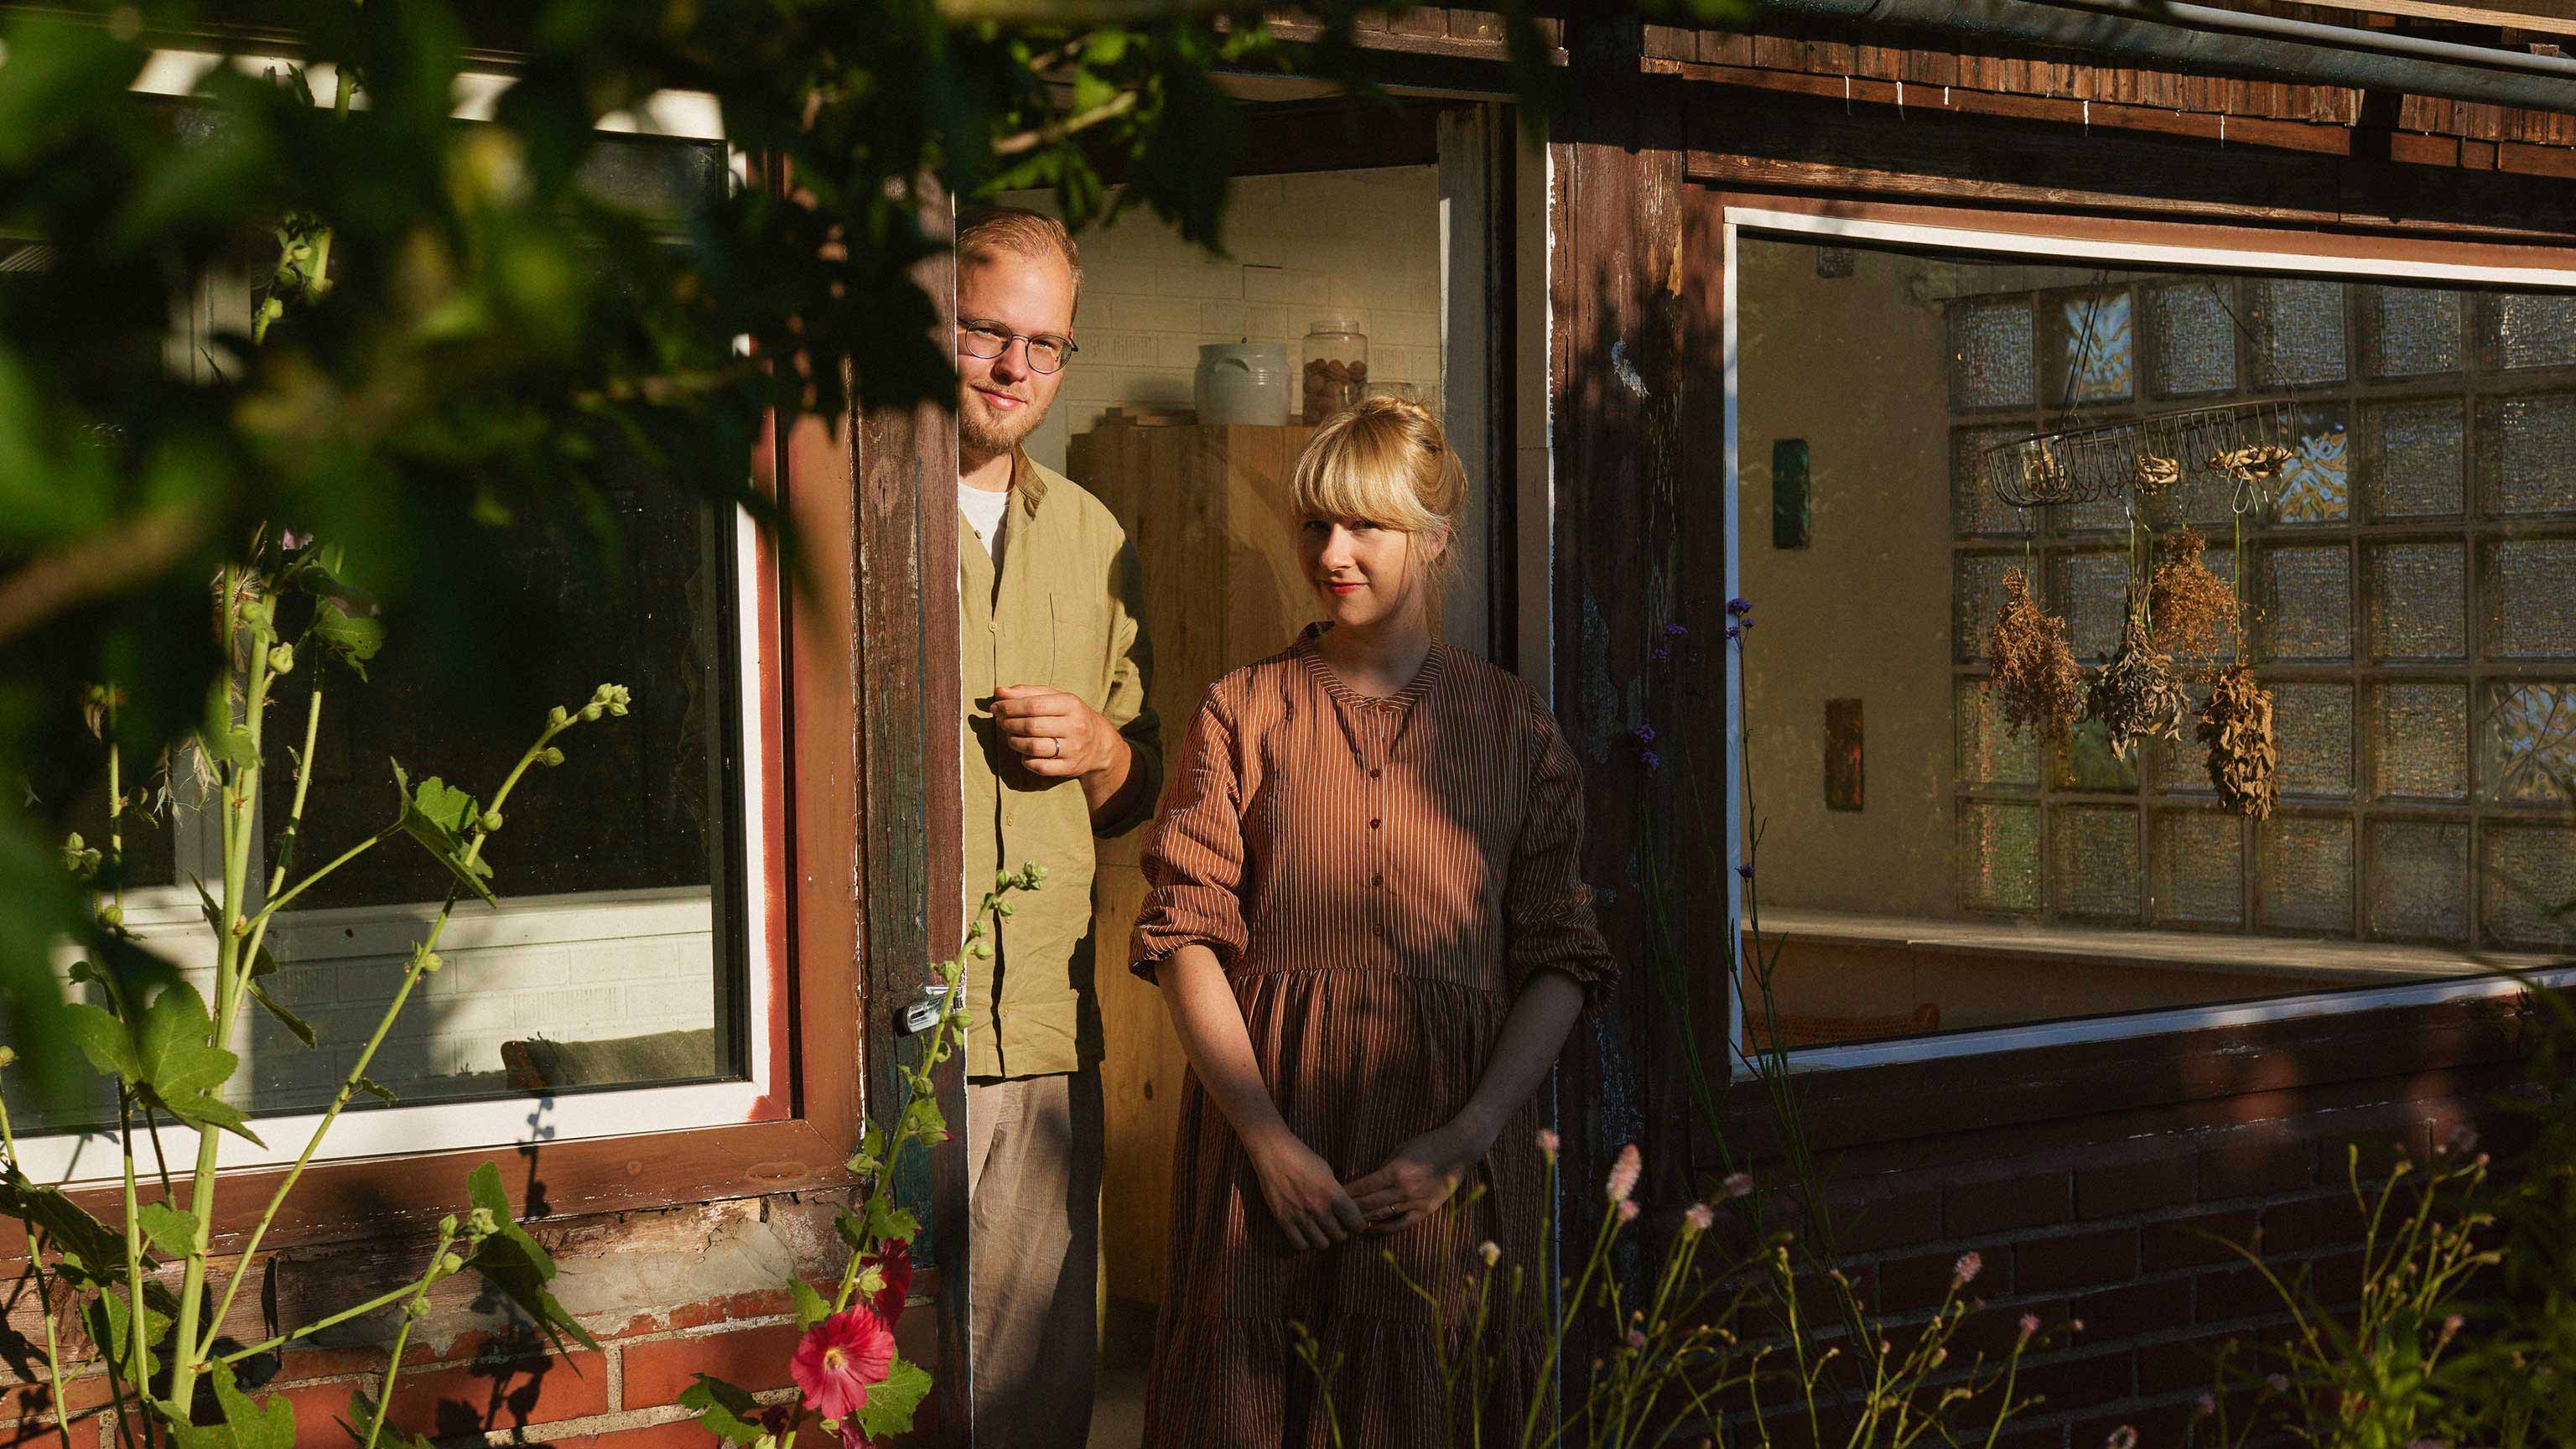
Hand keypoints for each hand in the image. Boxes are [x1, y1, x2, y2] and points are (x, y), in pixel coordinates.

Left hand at [991, 685, 1114, 777]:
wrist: (1098, 744)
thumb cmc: (1069, 715)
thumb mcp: (1054, 698)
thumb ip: (1026, 693)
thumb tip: (998, 691)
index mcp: (1071, 705)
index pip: (1033, 705)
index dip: (1009, 707)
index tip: (995, 708)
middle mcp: (1075, 726)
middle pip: (1031, 726)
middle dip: (1010, 724)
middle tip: (1002, 723)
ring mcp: (1073, 749)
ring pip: (1033, 747)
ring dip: (1014, 742)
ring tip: (1011, 737)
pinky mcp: (1069, 768)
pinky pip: (1039, 766)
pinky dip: (1025, 760)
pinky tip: (1024, 753)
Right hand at [1244, 1131, 1367, 1251]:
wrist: (1274, 1153)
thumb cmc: (1303, 1158)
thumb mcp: (1327, 1172)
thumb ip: (1336, 1193)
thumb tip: (1344, 1211)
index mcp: (1333, 1194)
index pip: (1356, 1223)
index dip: (1358, 1225)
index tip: (1354, 1224)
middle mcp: (1319, 1208)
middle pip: (1340, 1237)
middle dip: (1341, 1232)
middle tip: (1336, 1225)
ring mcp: (1300, 1216)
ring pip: (1322, 1244)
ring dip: (1324, 1239)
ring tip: (1320, 1230)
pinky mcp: (1283, 1219)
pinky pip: (1300, 1245)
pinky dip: (1305, 1242)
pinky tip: (1305, 1232)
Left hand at [1344, 1121, 1486, 1233]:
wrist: (1458, 1149)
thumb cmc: (1427, 1144)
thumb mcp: (1400, 1150)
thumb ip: (1383, 1168)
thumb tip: (1364, 1183)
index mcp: (1395, 1171)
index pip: (1363, 1187)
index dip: (1346, 1193)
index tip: (1333, 1196)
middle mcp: (1403, 1189)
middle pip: (1369, 1204)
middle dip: (1350, 1208)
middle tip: (1334, 1213)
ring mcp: (1415, 1201)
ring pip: (1382, 1215)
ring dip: (1363, 1219)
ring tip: (1347, 1223)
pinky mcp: (1426, 1210)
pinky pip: (1401, 1224)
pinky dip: (1383, 1228)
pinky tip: (1371, 1229)